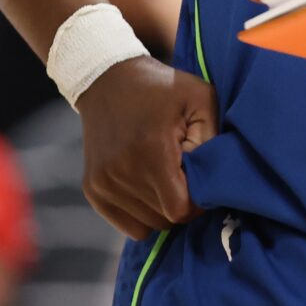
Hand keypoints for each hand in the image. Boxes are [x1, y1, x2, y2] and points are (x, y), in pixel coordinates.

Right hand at [78, 55, 218, 237]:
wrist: (108, 80)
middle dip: (180, 201)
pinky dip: (142, 213)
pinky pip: (129, 226)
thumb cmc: (163, 89)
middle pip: (165, 219)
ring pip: (148, 225)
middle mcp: (122, 172)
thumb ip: (212, 140)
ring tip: (163, 174)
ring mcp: (103, 183)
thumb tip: (212, 181)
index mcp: (151, 151)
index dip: (197, 201)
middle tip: (182, 172)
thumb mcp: (200, 99)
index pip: (180, 210)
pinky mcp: (93, 189)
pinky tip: (146, 184)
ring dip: (161, 207)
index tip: (198, 178)